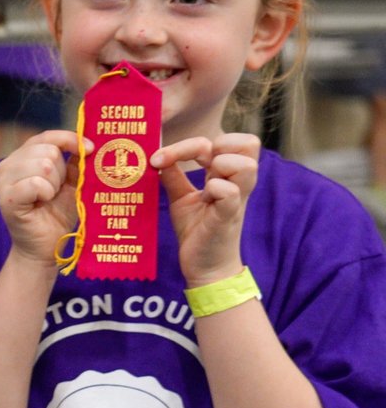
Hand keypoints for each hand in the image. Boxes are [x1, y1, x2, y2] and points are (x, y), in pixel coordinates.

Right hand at [0, 130, 90, 264]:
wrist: (45, 248)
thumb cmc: (56, 214)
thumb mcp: (71, 184)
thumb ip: (75, 163)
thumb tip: (88, 145)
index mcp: (23, 156)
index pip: (47, 136)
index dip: (69, 139)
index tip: (90, 149)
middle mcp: (8, 164)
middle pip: (48, 151)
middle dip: (61, 172)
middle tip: (56, 191)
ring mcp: (4, 181)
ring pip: (42, 165)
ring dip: (54, 184)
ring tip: (47, 198)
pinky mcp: (7, 198)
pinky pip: (36, 183)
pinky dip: (46, 193)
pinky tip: (41, 203)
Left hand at [153, 133, 259, 285]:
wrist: (204, 267)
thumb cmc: (197, 230)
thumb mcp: (181, 197)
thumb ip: (173, 175)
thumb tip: (157, 154)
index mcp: (226, 175)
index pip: (228, 140)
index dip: (196, 142)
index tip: (163, 158)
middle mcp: (237, 183)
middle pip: (250, 142)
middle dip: (218, 145)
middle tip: (199, 165)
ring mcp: (237, 199)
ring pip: (246, 164)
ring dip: (219, 166)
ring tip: (204, 185)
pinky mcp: (229, 216)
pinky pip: (230, 192)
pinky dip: (214, 189)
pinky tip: (204, 200)